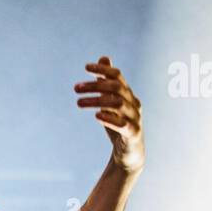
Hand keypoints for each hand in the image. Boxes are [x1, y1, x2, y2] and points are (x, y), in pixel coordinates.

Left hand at [74, 55, 143, 172]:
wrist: (129, 152)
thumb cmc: (118, 123)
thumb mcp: (111, 101)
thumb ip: (107, 82)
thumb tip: (104, 58)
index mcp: (128, 94)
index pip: (117, 75)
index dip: (103, 69)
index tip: (86, 67)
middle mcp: (133, 103)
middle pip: (117, 88)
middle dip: (95, 85)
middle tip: (75, 88)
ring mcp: (135, 118)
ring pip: (118, 104)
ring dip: (97, 101)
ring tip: (78, 102)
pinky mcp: (133, 133)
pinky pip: (123, 124)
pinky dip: (109, 119)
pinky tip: (96, 116)